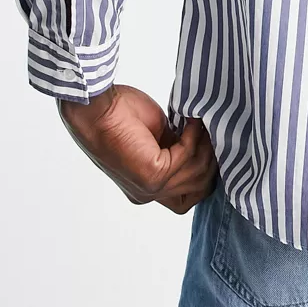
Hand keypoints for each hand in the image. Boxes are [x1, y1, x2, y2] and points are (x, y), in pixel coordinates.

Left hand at [57, 83, 217, 213]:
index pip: (190, 198)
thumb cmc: (119, 115)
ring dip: (204, 144)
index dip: (206, 174)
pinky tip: (189, 120)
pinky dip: (193, 136)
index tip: (211, 145)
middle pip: (200, 189)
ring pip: (198, 174)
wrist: (95, 108)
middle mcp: (147, 194)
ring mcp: (149, 188)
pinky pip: (187, 157)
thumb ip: (177, 151)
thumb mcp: (158, 138)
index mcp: (146, 188)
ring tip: (199, 121)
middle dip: (210, 159)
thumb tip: (208, 147)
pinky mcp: (152, 175)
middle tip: (210, 131)